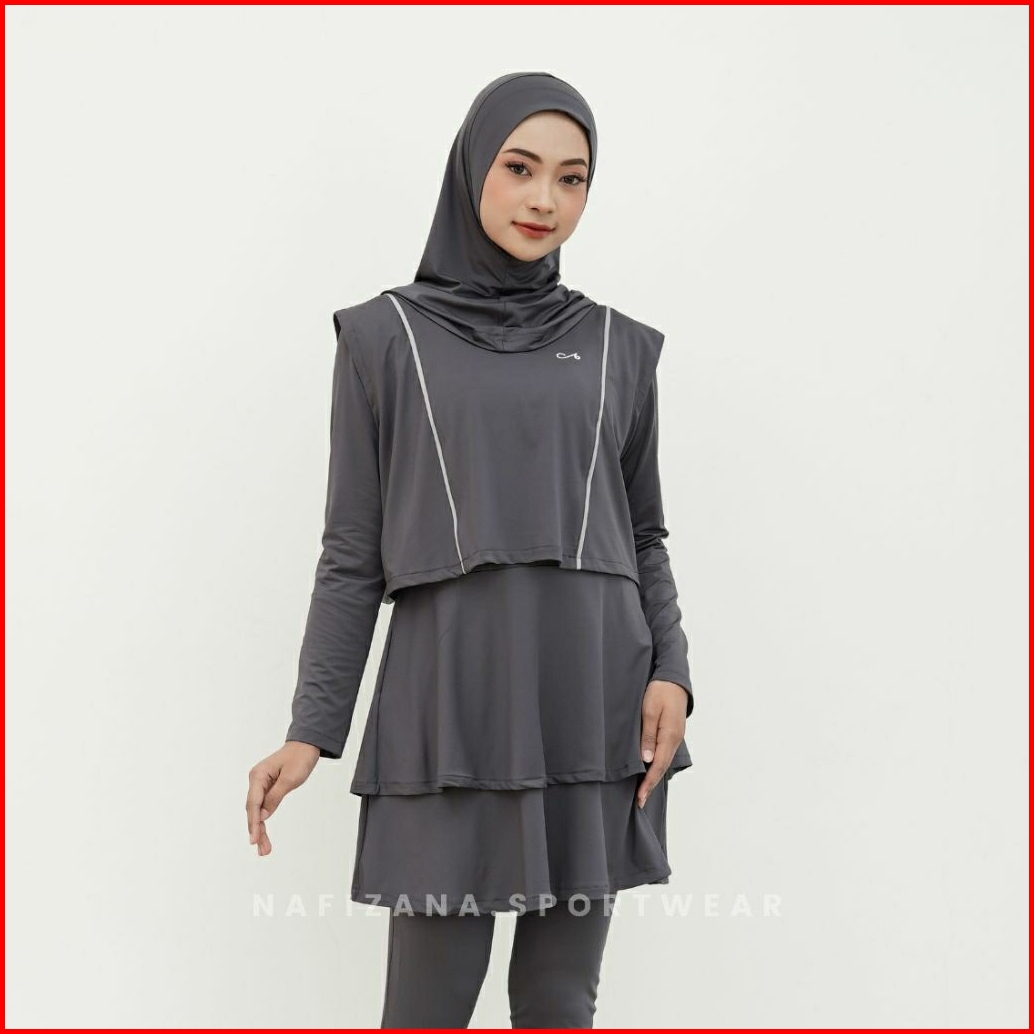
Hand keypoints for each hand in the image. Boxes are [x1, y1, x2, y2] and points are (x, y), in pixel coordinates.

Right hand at [246, 741, 320, 855]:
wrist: (306, 745)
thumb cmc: (300, 758)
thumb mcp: (291, 778)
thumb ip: (275, 797)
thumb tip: (263, 816)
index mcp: (258, 775)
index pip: (253, 803)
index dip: (253, 823)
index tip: (254, 840)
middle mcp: (256, 780)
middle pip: (253, 810)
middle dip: (256, 831)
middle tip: (263, 850)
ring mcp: (260, 784)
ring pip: (257, 811)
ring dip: (260, 829)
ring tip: (264, 849)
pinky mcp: (266, 788)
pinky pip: (263, 806)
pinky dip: (264, 820)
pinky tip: (264, 834)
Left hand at [636, 679, 687, 807]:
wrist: (673, 678)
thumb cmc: (659, 692)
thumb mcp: (649, 711)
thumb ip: (648, 735)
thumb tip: (647, 760)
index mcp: (669, 736)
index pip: (658, 765)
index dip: (648, 783)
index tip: (639, 798)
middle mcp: (674, 739)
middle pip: (662, 767)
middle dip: (650, 784)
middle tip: (639, 802)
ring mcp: (675, 737)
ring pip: (664, 761)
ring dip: (653, 776)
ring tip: (642, 791)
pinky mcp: (672, 733)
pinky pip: (664, 753)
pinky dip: (657, 765)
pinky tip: (650, 770)